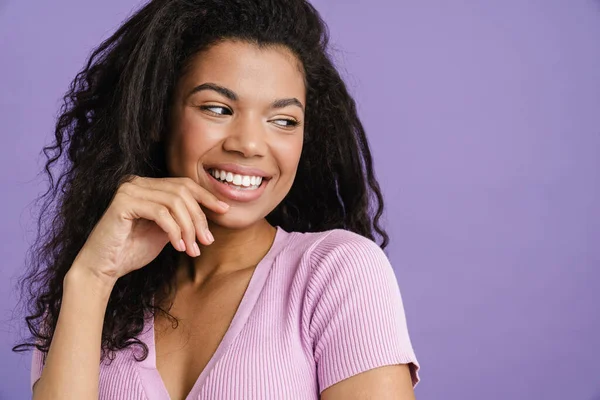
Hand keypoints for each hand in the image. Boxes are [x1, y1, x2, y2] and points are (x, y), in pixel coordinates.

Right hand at [71, 175, 228, 282]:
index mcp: (147, 186)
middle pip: (183, 192)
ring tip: (192, 248)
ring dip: (189, 227)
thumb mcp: (166, 231)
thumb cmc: (132, 250)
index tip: (224, 210)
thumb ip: (182, 218)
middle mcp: (137, 182)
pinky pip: (161, 213)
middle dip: (199, 217)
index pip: (184, 184)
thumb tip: (212, 213)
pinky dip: (174, 230)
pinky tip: (178, 247)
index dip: (206, 196)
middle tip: (206, 241)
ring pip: (175, 202)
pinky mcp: (123, 202)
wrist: (103, 268)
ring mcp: (128, 189)